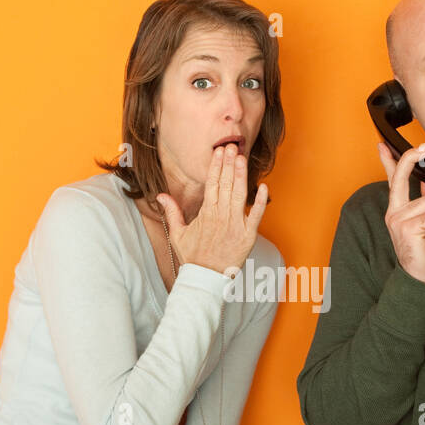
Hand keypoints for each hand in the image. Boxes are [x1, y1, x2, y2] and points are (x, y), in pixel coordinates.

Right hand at [158, 143, 267, 275]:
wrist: (206, 278)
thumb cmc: (193, 257)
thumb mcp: (177, 234)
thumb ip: (172, 212)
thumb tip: (161, 195)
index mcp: (206, 213)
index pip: (212, 183)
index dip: (216, 166)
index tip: (219, 151)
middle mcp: (221, 216)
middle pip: (226, 184)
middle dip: (229, 164)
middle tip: (232, 146)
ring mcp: (235, 225)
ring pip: (239, 195)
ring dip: (241, 175)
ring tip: (242, 158)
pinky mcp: (248, 235)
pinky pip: (256, 215)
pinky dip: (260, 201)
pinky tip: (264, 187)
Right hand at [378, 141, 424, 285]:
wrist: (421, 277)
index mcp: (397, 210)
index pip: (392, 181)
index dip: (389, 161)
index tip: (384, 145)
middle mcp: (393, 213)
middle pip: (401, 178)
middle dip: (410, 159)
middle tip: (423, 146)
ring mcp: (397, 220)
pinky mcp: (405, 227)